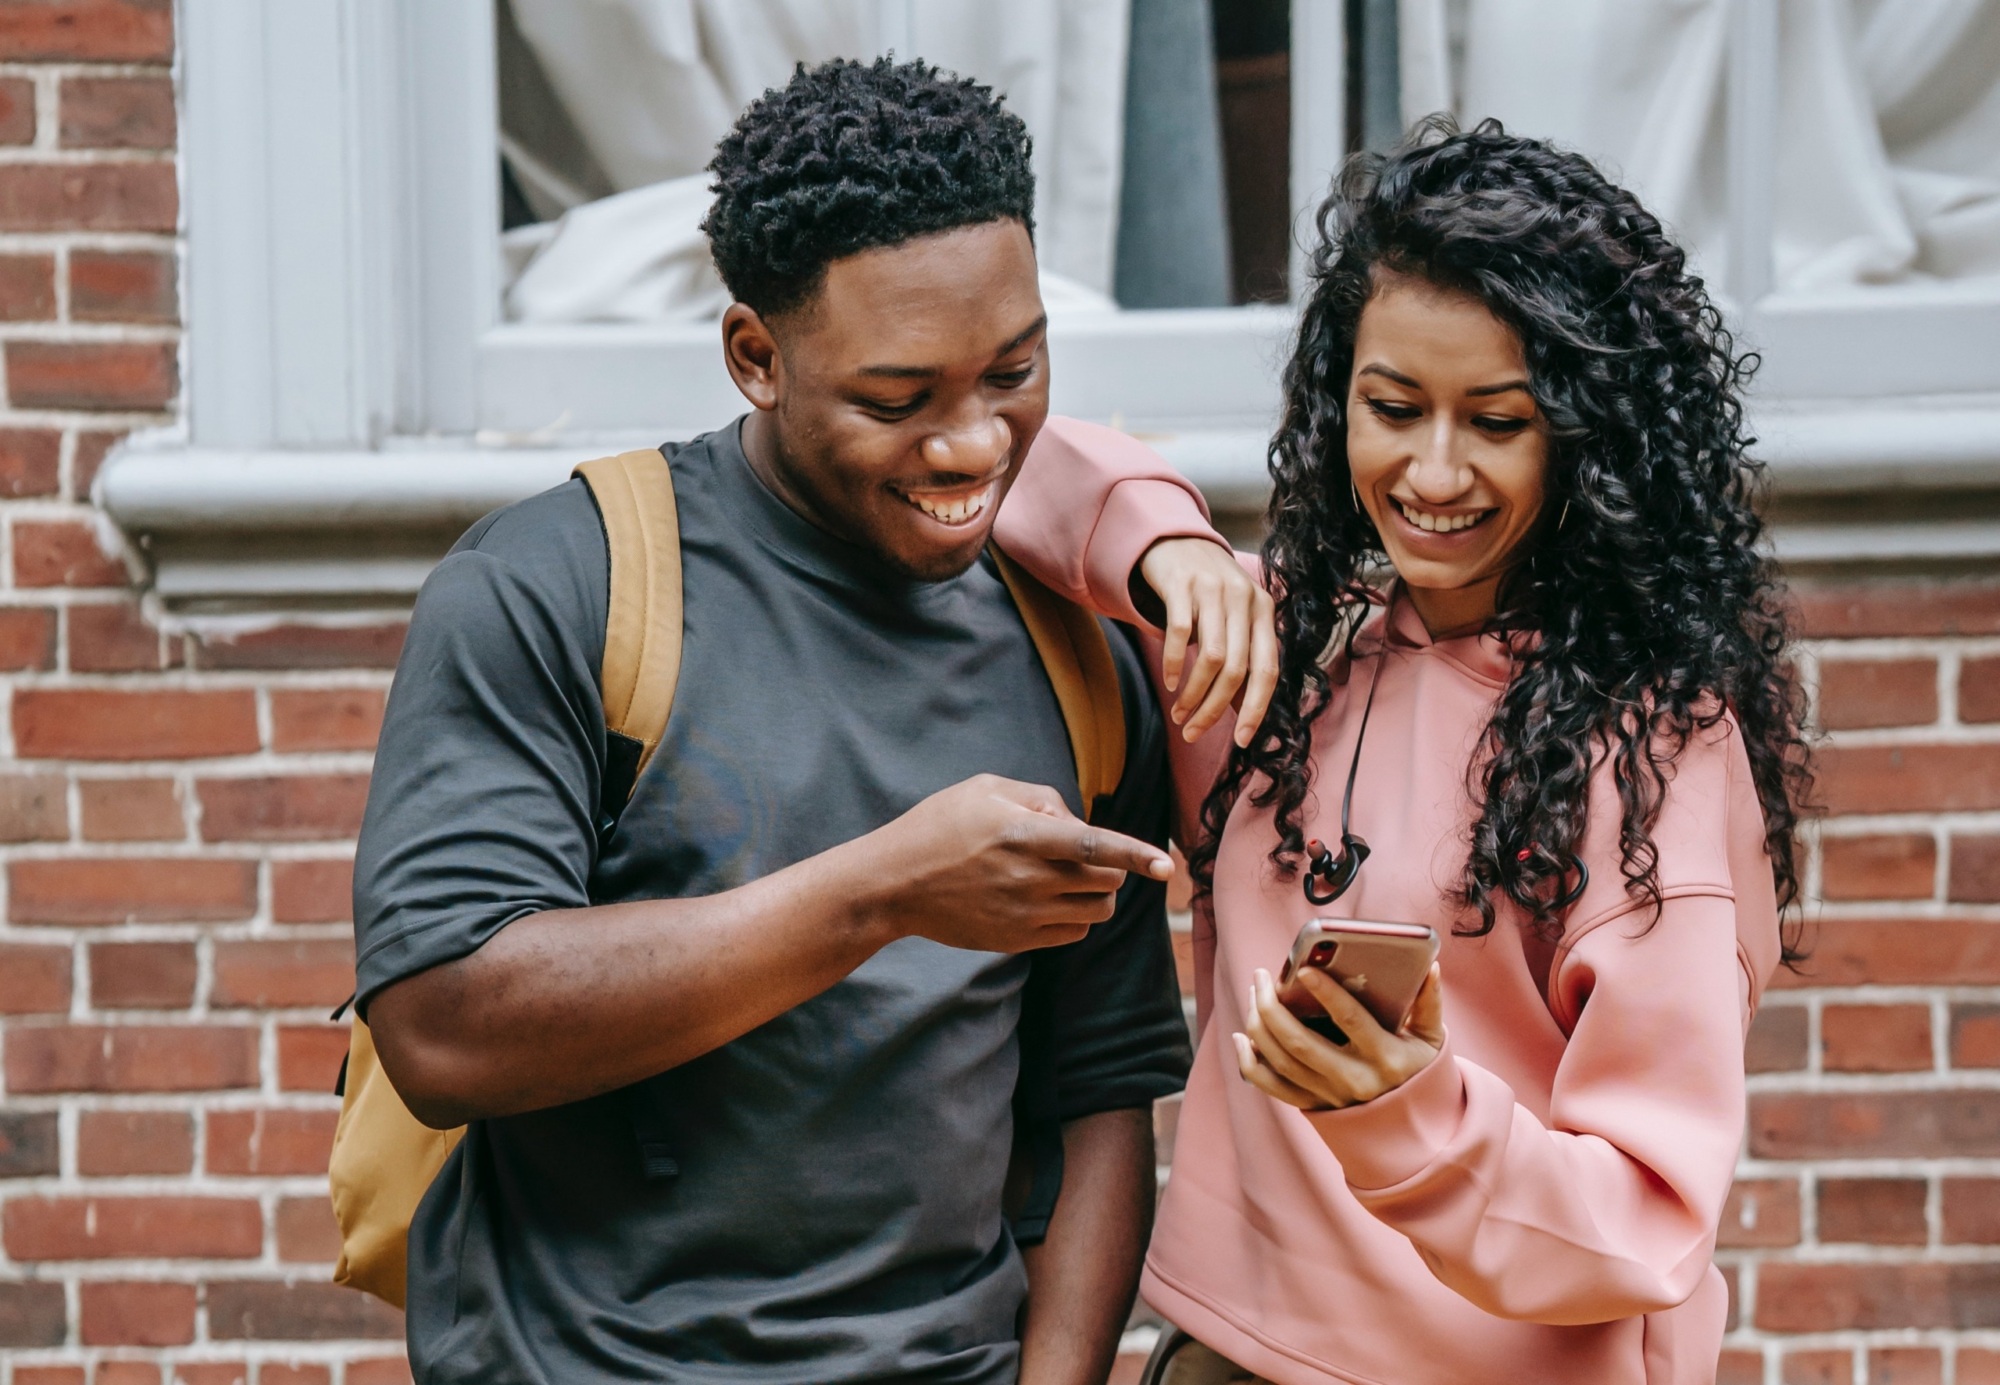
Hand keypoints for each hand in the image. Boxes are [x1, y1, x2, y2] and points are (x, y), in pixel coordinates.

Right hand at [843, 775, 1171, 954]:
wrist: (893, 885)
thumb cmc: (939, 826)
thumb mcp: (985, 788)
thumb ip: (1040, 796)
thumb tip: (1078, 819)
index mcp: (1021, 834)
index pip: (1094, 847)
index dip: (1134, 854)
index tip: (1166, 866)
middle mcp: (1026, 878)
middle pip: (1106, 881)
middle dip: (1112, 866)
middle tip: (1084, 855)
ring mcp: (1022, 915)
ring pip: (1097, 911)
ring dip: (1098, 892)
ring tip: (1067, 876)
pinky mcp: (1016, 941)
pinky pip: (1074, 933)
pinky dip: (1077, 916)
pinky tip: (1050, 899)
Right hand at [1136, 538, 1276, 746]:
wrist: (1178, 541)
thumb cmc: (1209, 592)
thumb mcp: (1233, 620)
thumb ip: (1242, 659)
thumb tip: (1242, 712)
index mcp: (1265, 611)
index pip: (1268, 670)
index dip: (1256, 708)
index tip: (1242, 740)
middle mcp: (1244, 599)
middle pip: (1236, 670)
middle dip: (1214, 710)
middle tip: (1193, 732)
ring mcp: (1214, 589)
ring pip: (1211, 657)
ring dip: (1193, 694)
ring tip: (1180, 714)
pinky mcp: (1182, 584)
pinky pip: (1180, 633)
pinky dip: (1174, 664)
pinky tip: (1169, 683)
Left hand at [1234, 964, 1444, 1109]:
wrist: (1412, 1129)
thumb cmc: (1419, 1071)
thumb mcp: (1431, 1040)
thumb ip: (1429, 1003)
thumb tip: (1430, 966)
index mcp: (1385, 1058)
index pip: (1351, 1022)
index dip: (1327, 994)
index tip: (1304, 969)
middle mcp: (1354, 1080)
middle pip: (1301, 1043)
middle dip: (1273, 1007)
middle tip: (1260, 976)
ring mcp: (1330, 1096)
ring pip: (1282, 1061)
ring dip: (1259, 1025)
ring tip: (1254, 993)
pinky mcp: (1314, 1106)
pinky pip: (1273, 1087)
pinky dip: (1250, 1063)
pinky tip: (1242, 1036)